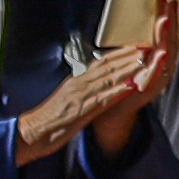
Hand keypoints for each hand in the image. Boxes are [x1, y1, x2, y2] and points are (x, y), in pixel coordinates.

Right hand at [19, 0, 178, 164]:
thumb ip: (80, 89)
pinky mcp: (82, 111)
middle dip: (127, 56)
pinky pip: (103, 99)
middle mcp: (79, 84)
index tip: (134, 46)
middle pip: (107, 66)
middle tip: (145, 45)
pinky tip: (131, 86)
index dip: (119, 54)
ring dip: (127, 69)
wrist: (33, 132)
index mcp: (77, 81)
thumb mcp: (67, 98)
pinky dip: (118, 91)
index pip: (100, 63)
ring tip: (143, 60)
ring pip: (108, 79)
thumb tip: (92, 83)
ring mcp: (81, 97)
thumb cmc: (49, 119)